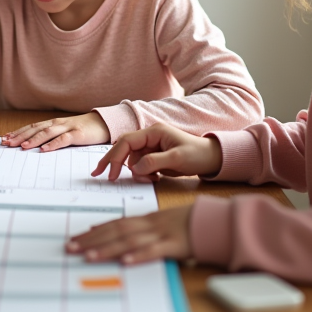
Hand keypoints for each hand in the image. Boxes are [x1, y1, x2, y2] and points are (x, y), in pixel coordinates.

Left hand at [2, 113, 109, 151]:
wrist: (105, 123)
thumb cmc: (83, 129)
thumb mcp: (65, 132)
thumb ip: (52, 138)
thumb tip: (36, 148)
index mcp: (53, 123)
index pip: (31, 127)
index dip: (18, 132)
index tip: (5, 138)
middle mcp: (57, 123)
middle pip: (35, 129)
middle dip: (20, 136)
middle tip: (7, 143)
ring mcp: (67, 127)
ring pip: (47, 133)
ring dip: (33, 139)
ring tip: (22, 146)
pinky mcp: (78, 134)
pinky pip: (63, 139)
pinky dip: (53, 144)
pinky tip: (44, 150)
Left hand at [66, 206, 192, 263]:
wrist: (214, 219)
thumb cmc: (187, 223)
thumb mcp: (161, 223)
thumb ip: (141, 230)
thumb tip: (119, 242)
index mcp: (145, 219)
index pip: (115, 225)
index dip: (94, 232)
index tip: (76, 238)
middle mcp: (149, 224)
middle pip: (116, 231)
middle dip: (91, 240)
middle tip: (70, 248)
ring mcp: (161, 233)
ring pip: (130, 241)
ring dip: (108, 248)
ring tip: (89, 256)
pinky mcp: (175, 244)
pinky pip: (154, 250)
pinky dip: (139, 255)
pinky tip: (125, 261)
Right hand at [93, 123, 221, 181]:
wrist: (213, 159)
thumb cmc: (198, 155)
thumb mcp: (177, 159)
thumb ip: (154, 162)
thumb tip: (134, 169)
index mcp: (154, 132)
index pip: (127, 142)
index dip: (116, 157)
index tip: (111, 173)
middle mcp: (150, 138)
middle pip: (124, 148)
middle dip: (113, 161)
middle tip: (99, 173)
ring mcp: (151, 147)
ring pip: (132, 160)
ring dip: (135, 172)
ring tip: (152, 180)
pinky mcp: (154, 157)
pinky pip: (140, 166)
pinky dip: (143, 174)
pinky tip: (155, 179)